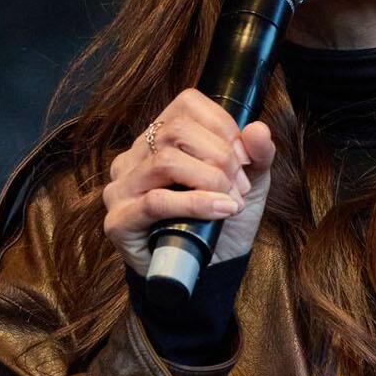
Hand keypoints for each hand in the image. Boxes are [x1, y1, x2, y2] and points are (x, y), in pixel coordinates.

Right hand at [102, 89, 277, 276]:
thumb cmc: (221, 221)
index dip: (223, 126)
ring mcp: (122, 187)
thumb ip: (258, 155)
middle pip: (176, 130)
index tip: (245, 158)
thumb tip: (257, 129)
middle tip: (240, 187)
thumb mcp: (250, 184)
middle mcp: (135, 156)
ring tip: (231, 202)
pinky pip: (155, 201)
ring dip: (209, 181)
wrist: (210, 270)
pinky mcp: (118, 221)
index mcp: (161, 137)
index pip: (186, 105)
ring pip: (165, 162)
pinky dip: (194, 204)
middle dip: (220, 157)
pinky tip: (220, 211)